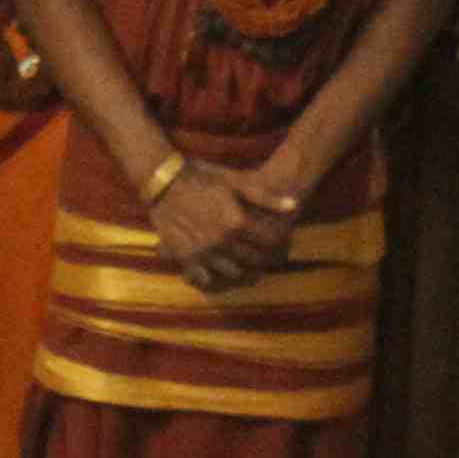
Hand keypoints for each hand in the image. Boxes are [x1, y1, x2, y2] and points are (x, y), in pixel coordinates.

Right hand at [148, 163, 295, 295]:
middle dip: (265, 261)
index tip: (283, 245)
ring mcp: (203, 252)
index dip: (282, 245)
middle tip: (269, 259)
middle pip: (254, 262)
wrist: (164, 181)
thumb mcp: (236, 182)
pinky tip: (218, 272)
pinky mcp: (185, 257)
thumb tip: (294, 206)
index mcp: (237, 222)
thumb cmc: (203, 178)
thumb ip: (266, 197)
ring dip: (243, 272)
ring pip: (233, 274)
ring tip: (247, 266)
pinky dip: (213, 279)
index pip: (270, 243)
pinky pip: (204, 279)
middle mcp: (222, 241)